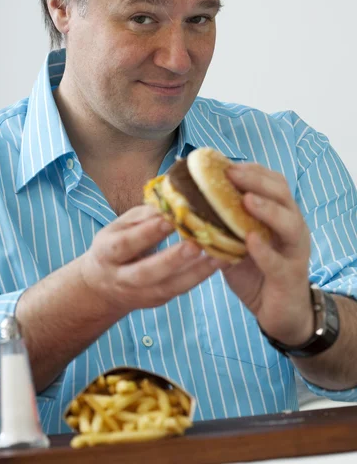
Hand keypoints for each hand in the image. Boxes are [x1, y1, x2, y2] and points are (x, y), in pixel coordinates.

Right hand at [80, 205, 220, 313]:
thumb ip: (143, 216)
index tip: (170, 218)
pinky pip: (180, 289)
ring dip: (196, 272)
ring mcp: (141, 294)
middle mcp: (122, 278)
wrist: (102, 287)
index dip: (148, 232)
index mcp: (107, 253)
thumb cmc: (116, 244)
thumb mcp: (120, 227)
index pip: (127, 243)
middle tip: (196, 245)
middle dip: (172, 259)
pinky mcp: (158, 300)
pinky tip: (219, 263)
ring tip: (219, 256)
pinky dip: (201, 277)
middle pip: (146, 272)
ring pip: (168, 286)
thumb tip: (171, 198)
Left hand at [220, 163, 312, 345]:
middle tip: (231, 173)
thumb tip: (184, 203)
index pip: (271, 182)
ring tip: (246, 200)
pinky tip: (250, 240)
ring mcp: (294, 251)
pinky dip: (264, 250)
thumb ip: (219, 223)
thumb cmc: (256, 272)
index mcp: (279, 214)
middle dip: (256, 180)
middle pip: (282, 194)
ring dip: (266, 209)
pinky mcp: (289, 277)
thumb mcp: (235, 242)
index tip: (224, 164)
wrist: (281, 313)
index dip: (250, 170)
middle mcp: (291, 227)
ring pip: (288, 223)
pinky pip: (278, 261)